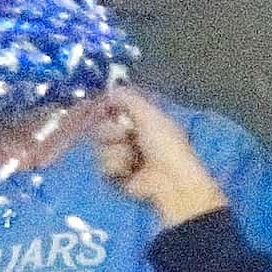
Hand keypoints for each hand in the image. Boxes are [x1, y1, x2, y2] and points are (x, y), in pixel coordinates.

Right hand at [94, 88, 228, 228]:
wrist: (171, 182)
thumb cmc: (165, 145)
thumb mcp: (149, 114)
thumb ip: (128, 97)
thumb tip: (110, 89)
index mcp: (142, 121)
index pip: (112, 110)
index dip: (106, 110)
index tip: (106, 109)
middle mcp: (132, 138)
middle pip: (101, 128)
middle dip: (109, 131)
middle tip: (124, 135)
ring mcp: (124, 158)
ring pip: (100, 148)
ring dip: (115, 152)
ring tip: (132, 159)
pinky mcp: (118, 178)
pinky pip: (103, 167)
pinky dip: (115, 168)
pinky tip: (129, 172)